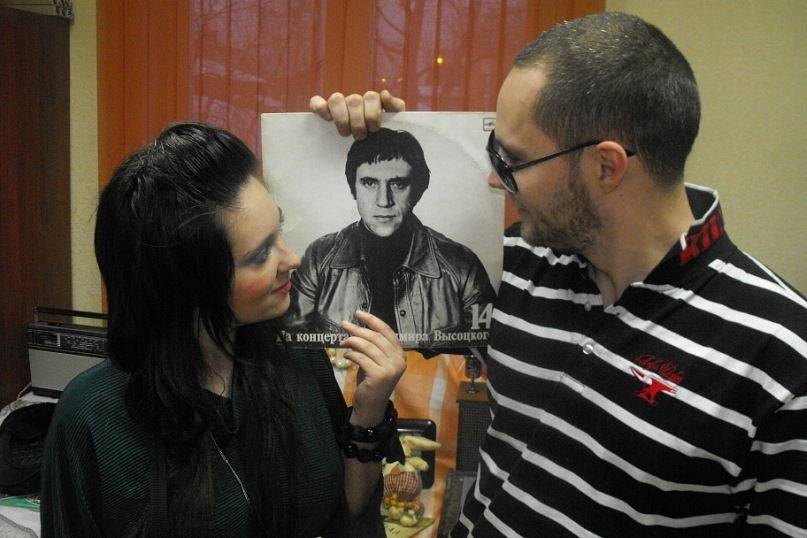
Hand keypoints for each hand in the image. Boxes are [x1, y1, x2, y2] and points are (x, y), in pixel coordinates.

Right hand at [309, 90, 405, 139]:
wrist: (374, 154)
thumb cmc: (382, 136)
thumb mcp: (394, 122)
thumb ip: (395, 107)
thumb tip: (384, 94)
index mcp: (371, 102)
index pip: (371, 97)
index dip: (372, 113)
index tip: (374, 129)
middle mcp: (354, 101)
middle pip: (353, 100)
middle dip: (358, 121)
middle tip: (360, 137)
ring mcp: (338, 105)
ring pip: (336, 99)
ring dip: (341, 117)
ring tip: (346, 133)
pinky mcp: (323, 111)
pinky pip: (316, 102)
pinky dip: (319, 106)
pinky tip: (326, 117)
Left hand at [340, 310, 405, 425]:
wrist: (371, 407)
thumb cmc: (371, 382)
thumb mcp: (375, 361)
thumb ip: (372, 347)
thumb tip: (356, 328)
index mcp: (400, 354)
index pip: (387, 331)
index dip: (373, 320)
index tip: (358, 313)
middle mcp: (399, 360)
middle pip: (376, 337)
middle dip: (358, 329)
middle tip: (344, 324)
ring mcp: (390, 369)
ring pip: (368, 346)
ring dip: (352, 341)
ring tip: (342, 342)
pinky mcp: (379, 376)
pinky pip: (361, 358)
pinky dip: (351, 354)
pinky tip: (346, 355)